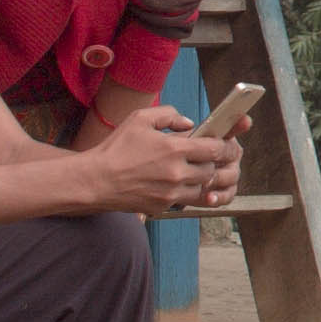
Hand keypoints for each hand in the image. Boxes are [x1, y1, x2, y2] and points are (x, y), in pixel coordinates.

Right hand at [85, 104, 236, 215]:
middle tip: (207, 157)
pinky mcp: (163, 206)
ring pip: (202, 188)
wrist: (95, 181)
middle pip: (212, 170)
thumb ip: (169, 115)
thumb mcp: (140, 119)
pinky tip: (177, 182)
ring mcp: (171, 193)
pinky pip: (186, 200)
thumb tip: (190, 123)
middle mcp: (177, 173)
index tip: (225, 144)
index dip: (225, 146)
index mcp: (174, 149)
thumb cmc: (116, 148)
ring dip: (201, 179)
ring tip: (192, 169)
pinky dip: (187, 191)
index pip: (215, 149)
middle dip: (212, 163)